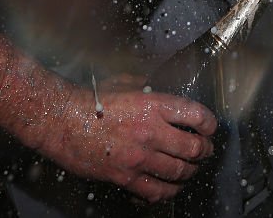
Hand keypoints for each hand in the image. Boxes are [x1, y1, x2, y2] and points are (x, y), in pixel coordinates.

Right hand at [36, 87, 215, 202]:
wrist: (62, 121)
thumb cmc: (91, 99)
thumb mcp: (124, 81)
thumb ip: (146, 85)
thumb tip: (158, 86)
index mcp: (154, 105)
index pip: (197, 116)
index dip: (210, 124)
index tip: (210, 127)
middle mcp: (151, 132)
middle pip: (193, 148)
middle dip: (204, 150)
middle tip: (205, 150)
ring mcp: (139, 157)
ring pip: (178, 171)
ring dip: (190, 170)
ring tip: (192, 168)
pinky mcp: (125, 176)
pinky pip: (155, 190)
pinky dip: (169, 191)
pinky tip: (172, 187)